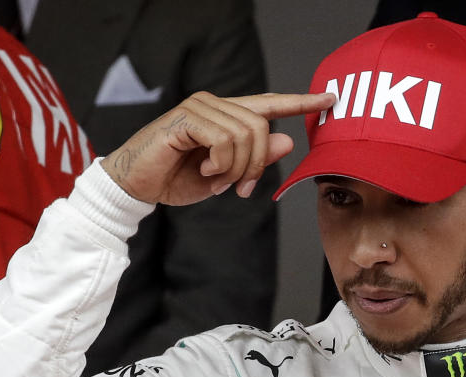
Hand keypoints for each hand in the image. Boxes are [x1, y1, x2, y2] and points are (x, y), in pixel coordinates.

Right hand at [100, 91, 335, 204]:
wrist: (136, 186)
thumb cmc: (175, 179)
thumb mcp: (225, 176)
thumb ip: (255, 159)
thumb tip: (286, 141)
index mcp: (226, 116)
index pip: (269, 104)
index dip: (300, 102)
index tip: (330, 99)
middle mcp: (215, 104)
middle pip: (261, 127)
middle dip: (256, 165)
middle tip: (239, 188)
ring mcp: (200, 107)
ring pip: (245, 135)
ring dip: (236, 168)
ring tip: (215, 178)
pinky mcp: (186, 117)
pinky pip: (224, 140)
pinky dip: (220, 163)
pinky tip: (203, 169)